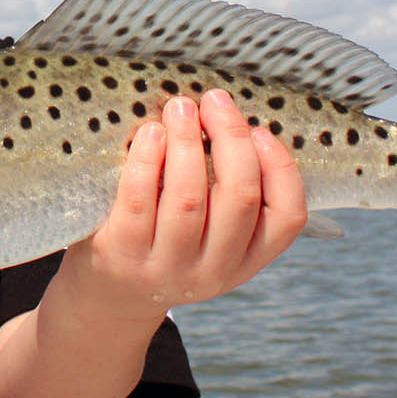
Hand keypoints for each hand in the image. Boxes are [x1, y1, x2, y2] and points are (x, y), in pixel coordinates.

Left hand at [57, 89, 306, 322]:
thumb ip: (227, 192)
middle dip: (230, 137)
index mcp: (245, 261)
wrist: (108, 296)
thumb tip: (231, 117)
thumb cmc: (164, 243)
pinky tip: (151, 134)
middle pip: (239, 197)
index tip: (260, 130)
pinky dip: (148, 159)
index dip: (280, 167)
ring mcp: (166, 267)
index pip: (287, 217)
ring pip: (189, 197)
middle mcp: (213, 271)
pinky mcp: (122, 255)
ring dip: (187, 141)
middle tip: (214, 101)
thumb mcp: (210, 236)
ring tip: (180, 108)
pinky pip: (139, 199)